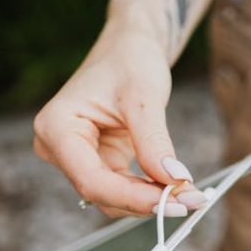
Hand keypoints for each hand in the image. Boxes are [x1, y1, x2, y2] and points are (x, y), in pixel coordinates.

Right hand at [33, 15, 204, 217]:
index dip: (132, 198)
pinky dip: (150, 191)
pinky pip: (122, 188)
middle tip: (192, 200)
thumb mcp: (144, 97)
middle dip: (147, 200)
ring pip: (113, 197)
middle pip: (101, 193)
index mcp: (57, 127)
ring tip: (191, 194)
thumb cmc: (130, 60)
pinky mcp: (97, 162)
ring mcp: (76, 157)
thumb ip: (155, 142)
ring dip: (151, 199)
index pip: (91, 179)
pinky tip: (176, 187)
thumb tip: (174, 182)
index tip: (172, 203)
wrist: (130, 47)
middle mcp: (58, 147)